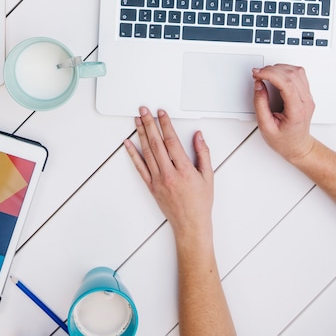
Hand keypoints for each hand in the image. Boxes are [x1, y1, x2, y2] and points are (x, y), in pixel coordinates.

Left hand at [124, 107, 213, 242]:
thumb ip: (203, 153)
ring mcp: (157, 180)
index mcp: (184, 170)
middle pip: (156, 143)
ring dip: (140, 134)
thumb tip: (198, 136)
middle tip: (144, 110)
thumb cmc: (200, 202)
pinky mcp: (150, 186)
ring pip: (146, 152)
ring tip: (137, 120)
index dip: (165, 124)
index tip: (161, 113)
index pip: (171, 141)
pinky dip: (132, 154)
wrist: (190, 225)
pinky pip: (139, 167)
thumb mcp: (208, 176)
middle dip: (149, 124)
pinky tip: (127, 143)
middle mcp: (168, 174)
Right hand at [252, 64, 315, 161]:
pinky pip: (299, 75)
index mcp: (297, 110)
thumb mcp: (266, 126)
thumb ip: (260, 105)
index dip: (270, 74)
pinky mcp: (305, 94)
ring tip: (265, 74)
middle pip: (292, 75)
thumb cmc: (284, 141)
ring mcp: (307, 97)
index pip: (287, 83)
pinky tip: (275, 75)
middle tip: (257, 73)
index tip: (257, 73)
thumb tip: (259, 85)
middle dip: (271, 69)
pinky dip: (285, 70)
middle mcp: (305, 101)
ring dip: (279, 68)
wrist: (297, 146)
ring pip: (297, 71)